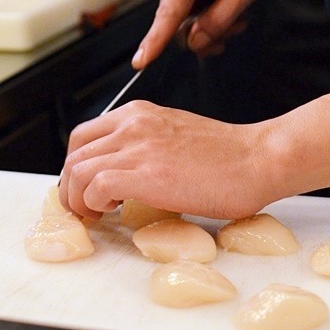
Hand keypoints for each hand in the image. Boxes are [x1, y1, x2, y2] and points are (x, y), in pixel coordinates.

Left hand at [58, 100, 272, 219]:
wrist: (258, 159)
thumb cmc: (227, 156)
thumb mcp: (175, 136)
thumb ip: (147, 145)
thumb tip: (124, 174)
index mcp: (139, 114)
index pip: (83, 135)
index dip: (76, 166)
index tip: (84, 189)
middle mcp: (133, 124)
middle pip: (75, 153)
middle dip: (71, 186)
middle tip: (84, 209)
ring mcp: (138, 147)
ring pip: (78, 170)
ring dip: (78, 199)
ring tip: (96, 216)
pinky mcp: (146, 174)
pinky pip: (95, 187)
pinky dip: (94, 205)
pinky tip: (113, 213)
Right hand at [132, 0, 283, 66]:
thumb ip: (219, 20)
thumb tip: (194, 42)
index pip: (169, 15)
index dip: (154, 42)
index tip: (140, 62)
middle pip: (176, 22)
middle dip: (204, 34)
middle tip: (235, 29)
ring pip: (180, 17)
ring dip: (207, 23)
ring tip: (236, 15)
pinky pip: (183, 5)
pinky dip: (203, 12)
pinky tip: (223, 4)